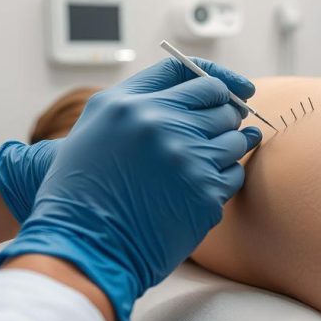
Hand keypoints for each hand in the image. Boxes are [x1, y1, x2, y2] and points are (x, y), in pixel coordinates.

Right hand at [0, 57, 261, 320]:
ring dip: (228, 148)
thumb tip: (198, 89)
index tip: (235, 90)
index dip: (218, 80)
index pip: (192, 73)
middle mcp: (159, 124)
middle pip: (220, 104)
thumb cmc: (84, 189)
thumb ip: (140, 100)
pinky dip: (224, 179)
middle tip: (212, 133)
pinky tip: (201, 187)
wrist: (84, 246)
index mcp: (129, 104)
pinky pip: (234, 174)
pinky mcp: (204, 194)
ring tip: (203, 162)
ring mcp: (186, 159)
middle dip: (223, 117)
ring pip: (236, 139)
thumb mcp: (95, 126)